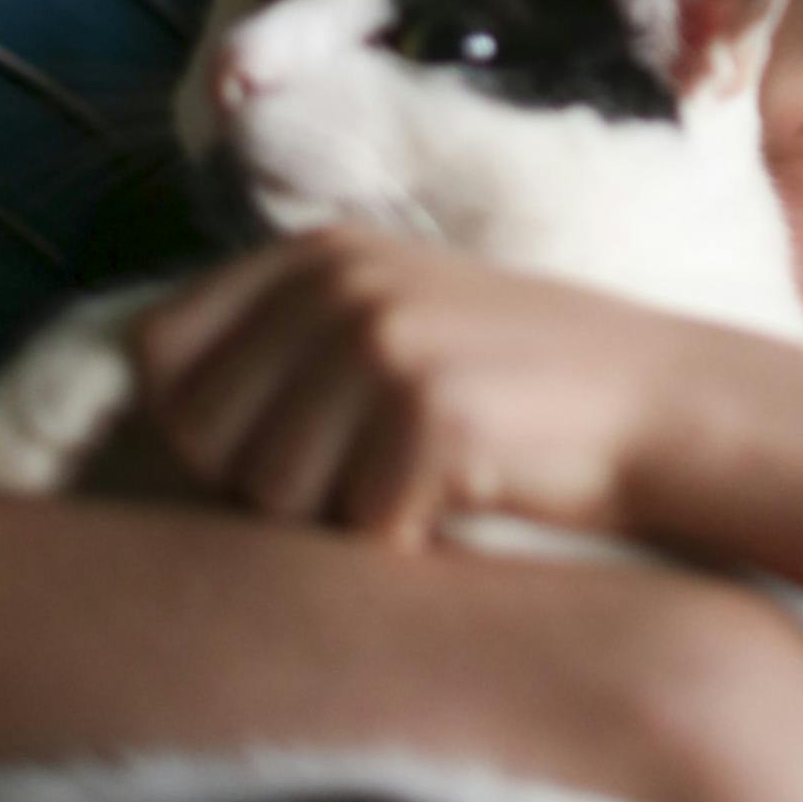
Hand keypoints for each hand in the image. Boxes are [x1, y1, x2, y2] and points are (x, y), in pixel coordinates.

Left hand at [133, 230, 707, 543]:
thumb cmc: (518, 387)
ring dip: (341, 522)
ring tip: (425, 482)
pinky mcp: (430, 413)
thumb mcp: (393, 318)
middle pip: (205, 440)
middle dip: (270, 488)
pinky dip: (404, 548)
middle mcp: (339, 282)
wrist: (665, 404)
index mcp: (316, 253)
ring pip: (274, 499)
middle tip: (373, 472)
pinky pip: (356, 534)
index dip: (190, 428)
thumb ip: (281, 343)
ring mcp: (384, 341)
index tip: (256, 457)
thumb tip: (138, 410)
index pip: (159, 355)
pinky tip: (465, 507)